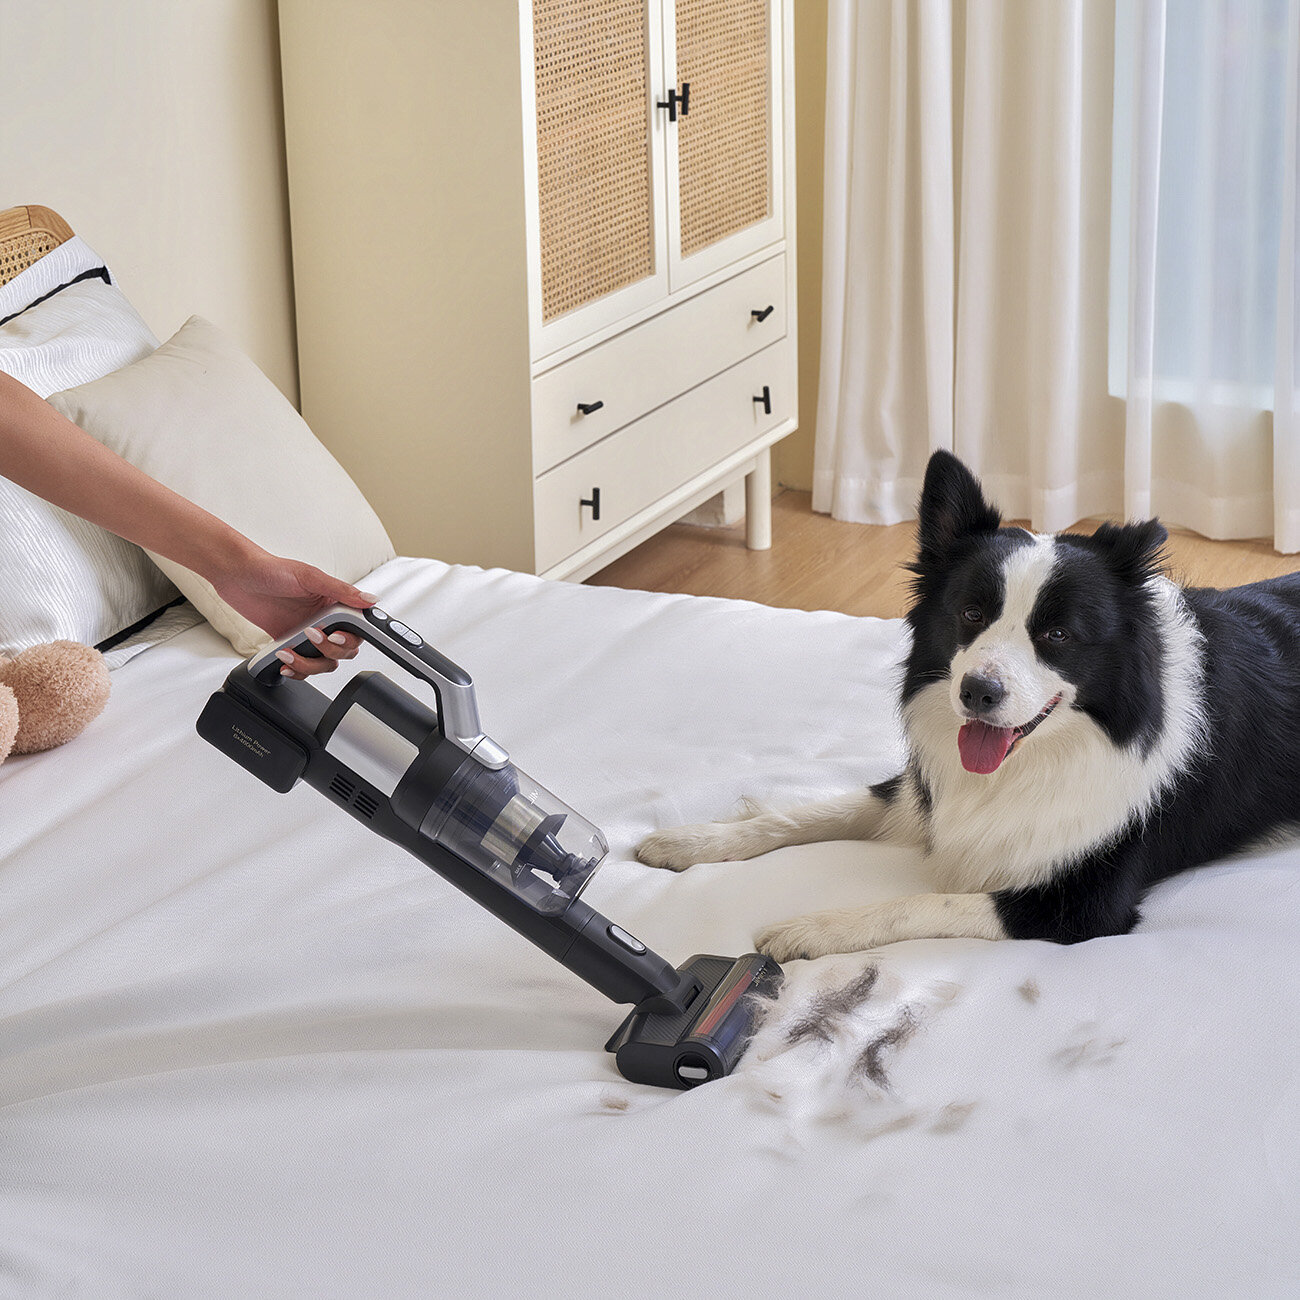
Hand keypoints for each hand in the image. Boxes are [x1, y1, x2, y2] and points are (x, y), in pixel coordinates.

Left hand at [210, 548, 376, 677]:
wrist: (237, 576)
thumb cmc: (271, 570)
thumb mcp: (310, 577)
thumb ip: (342, 590)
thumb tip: (370, 600)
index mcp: (334, 603)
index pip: (357, 629)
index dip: (351, 638)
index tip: (336, 636)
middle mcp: (324, 620)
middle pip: (344, 651)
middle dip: (329, 651)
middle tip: (311, 636)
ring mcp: (307, 634)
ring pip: (324, 663)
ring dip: (309, 664)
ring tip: (291, 652)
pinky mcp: (289, 644)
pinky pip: (302, 667)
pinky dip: (296, 670)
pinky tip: (285, 662)